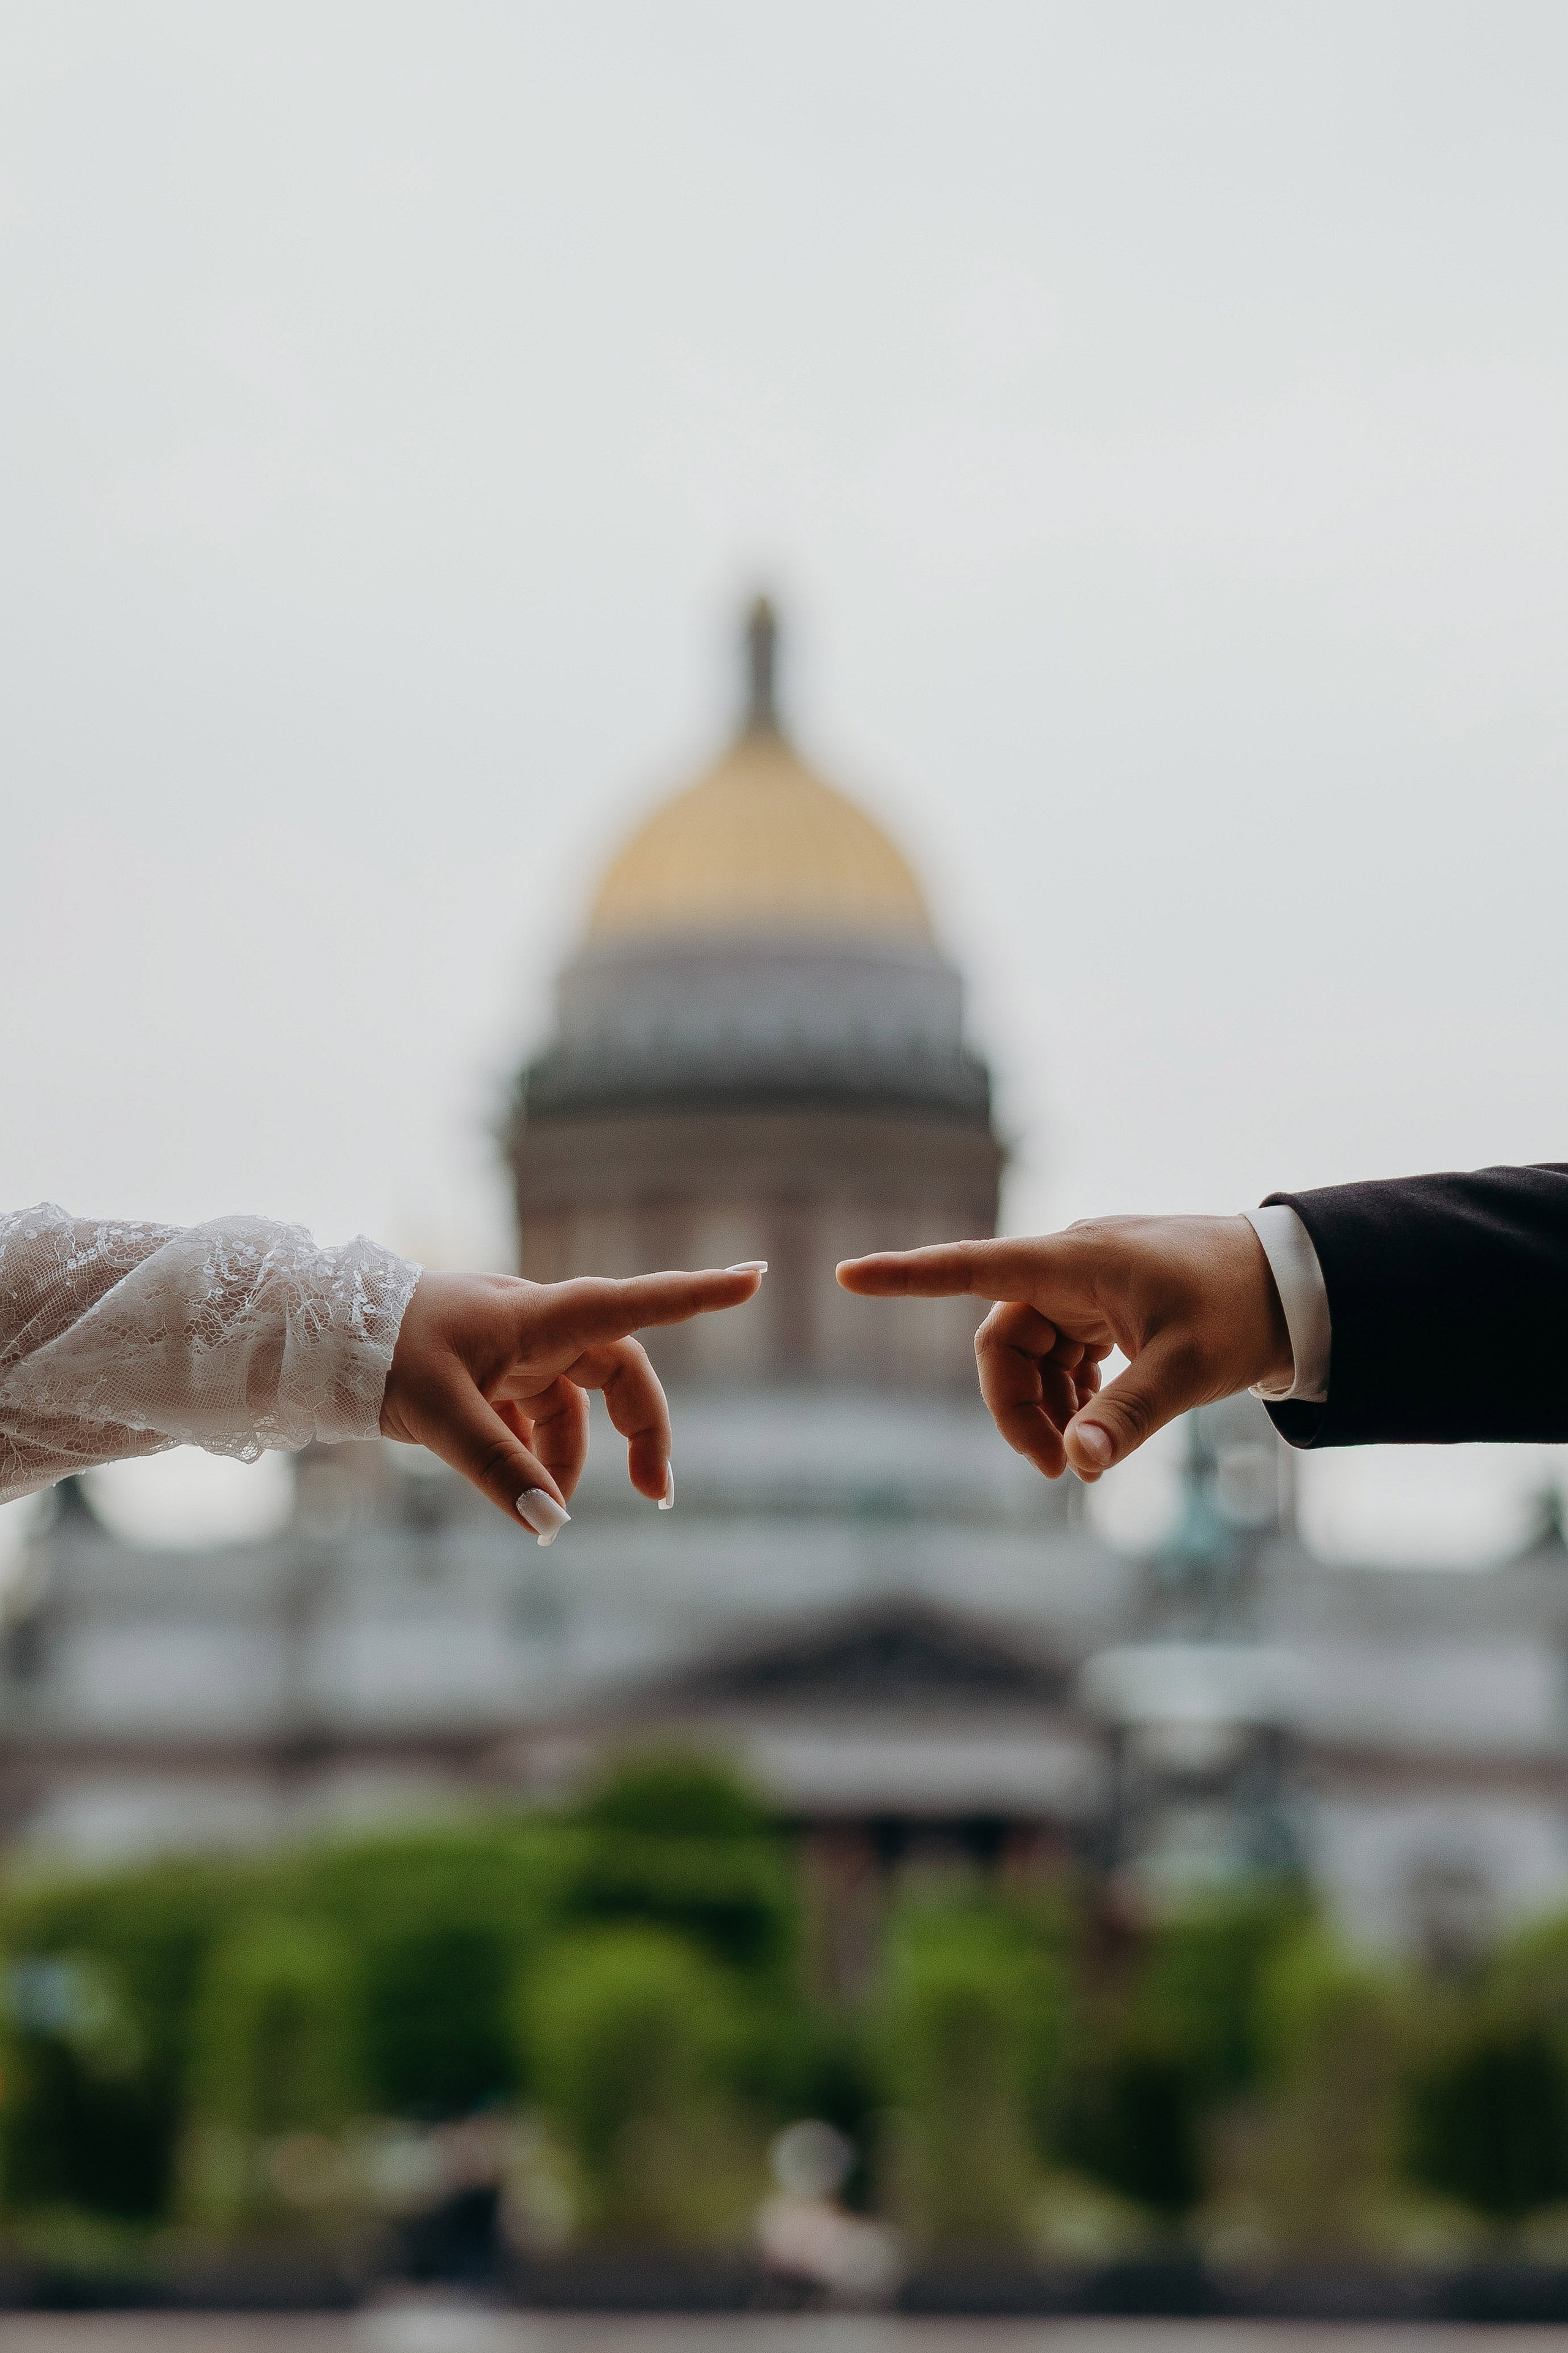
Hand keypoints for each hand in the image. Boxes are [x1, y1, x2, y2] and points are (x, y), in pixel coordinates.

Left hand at [380, 1265, 765, 1527]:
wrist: (320, 1336)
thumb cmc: (382, 1353)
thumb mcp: (439, 1415)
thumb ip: (498, 1468)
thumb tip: (550, 1524)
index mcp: (539, 1316)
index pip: (634, 1304)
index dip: (697, 1294)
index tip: (755, 1277)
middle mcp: (537, 1325)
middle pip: (618, 1372)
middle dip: (643, 1431)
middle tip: (655, 1496)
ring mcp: (514, 1347)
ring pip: (574, 1402)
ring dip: (574, 1455)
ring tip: (549, 1508)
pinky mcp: (489, 1369)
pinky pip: (533, 1412)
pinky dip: (534, 1451)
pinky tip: (516, 1486)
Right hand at [836, 1216, 1289, 1480]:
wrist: (1295, 1283)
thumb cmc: (1241, 1310)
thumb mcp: (1186, 1369)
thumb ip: (1127, 1416)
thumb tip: (1081, 1467)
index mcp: (1074, 1261)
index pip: (972, 1266)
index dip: (907, 1275)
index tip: (849, 1274)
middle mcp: (1070, 1265)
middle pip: (1003, 1340)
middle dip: (1016, 1407)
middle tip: (1058, 1469)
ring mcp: (1086, 1285)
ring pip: (1030, 1352)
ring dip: (1044, 1408)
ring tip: (1082, 1459)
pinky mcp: (1105, 1304)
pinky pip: (1061, 1353)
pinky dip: (1069, 1395)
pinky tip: (1095, 1428)